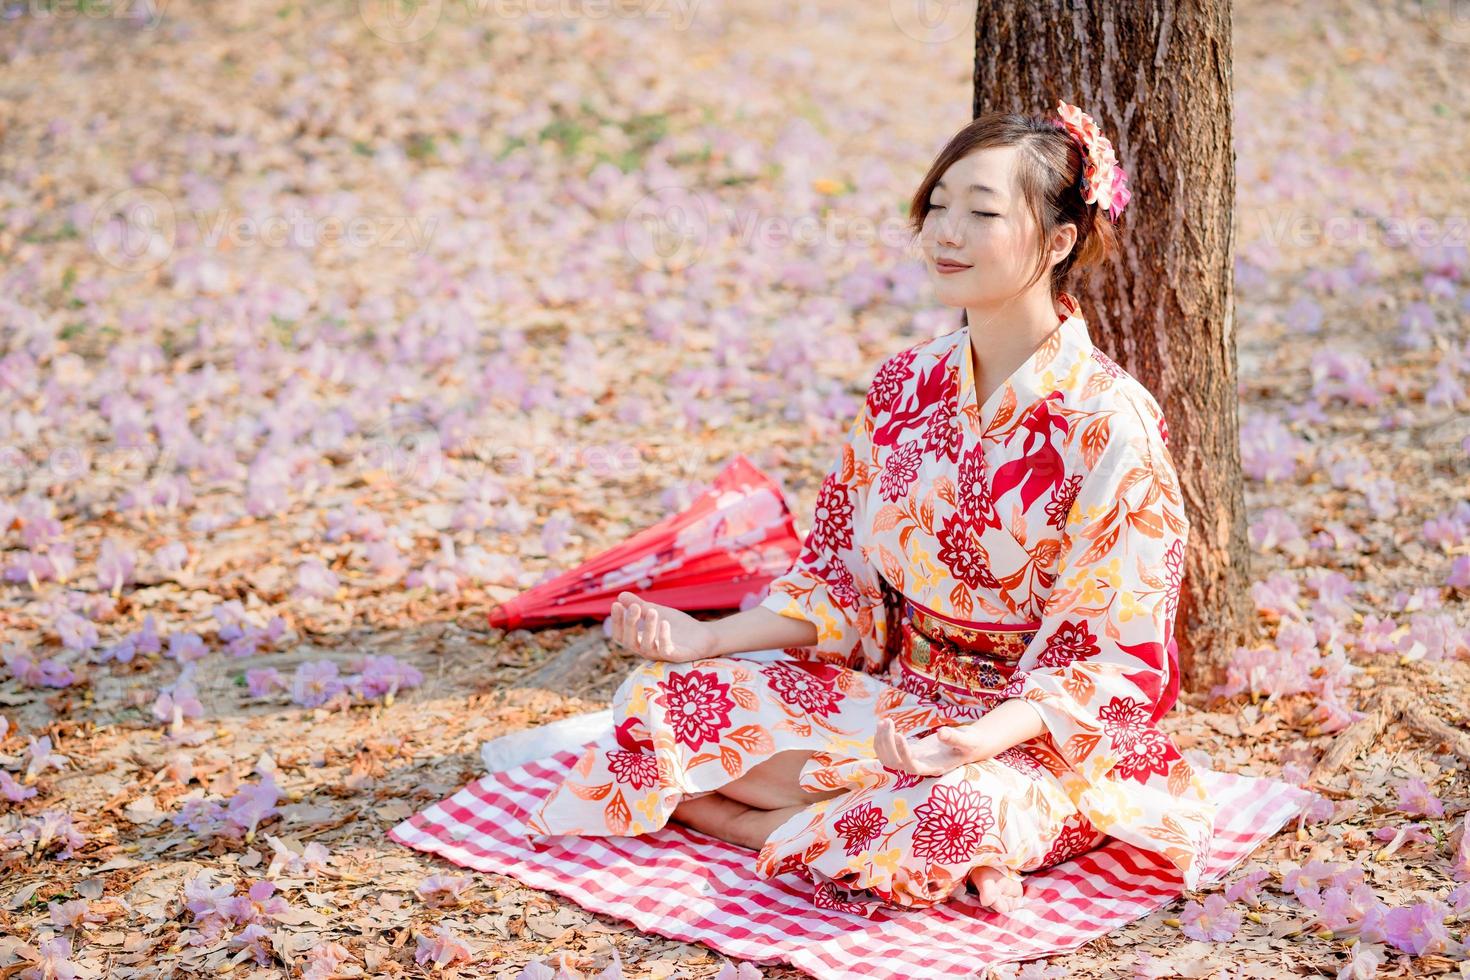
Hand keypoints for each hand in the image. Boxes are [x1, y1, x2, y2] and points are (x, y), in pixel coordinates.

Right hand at [609, 592, 717, 663]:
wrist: (704, 636)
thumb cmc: (678, 626)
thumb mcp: (657, 612)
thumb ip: (641, 606)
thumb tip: (620, 595)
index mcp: (640, 641)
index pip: (621, 636)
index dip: (617, 622)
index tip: (615, 604)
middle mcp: (647, 650)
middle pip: (630, 642)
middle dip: (630, 624)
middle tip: (635, 606)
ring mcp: (661, 655)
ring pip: (647, 647)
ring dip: (648, 628)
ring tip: (653, 611)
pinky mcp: (677, 657)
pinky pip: (666, 650)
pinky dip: (664, 637)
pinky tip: (665, 622)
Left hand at [874, 716, 992, 776]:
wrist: (970, 745)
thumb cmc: (972, 743)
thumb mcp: (968, 739)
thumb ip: (955, 738)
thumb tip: (941, 733)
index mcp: (935, 767)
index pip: (912, 767)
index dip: (903, 754)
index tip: (899, 734)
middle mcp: (922, 767)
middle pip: (895, 763)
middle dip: (887, 743)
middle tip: (889, 721)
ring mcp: (914, 760)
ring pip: (888, 759)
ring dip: (881, 741)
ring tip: (885, 721)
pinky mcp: (910, 752)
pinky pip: (889, 751)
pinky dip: (882, 739)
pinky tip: (883, 724)